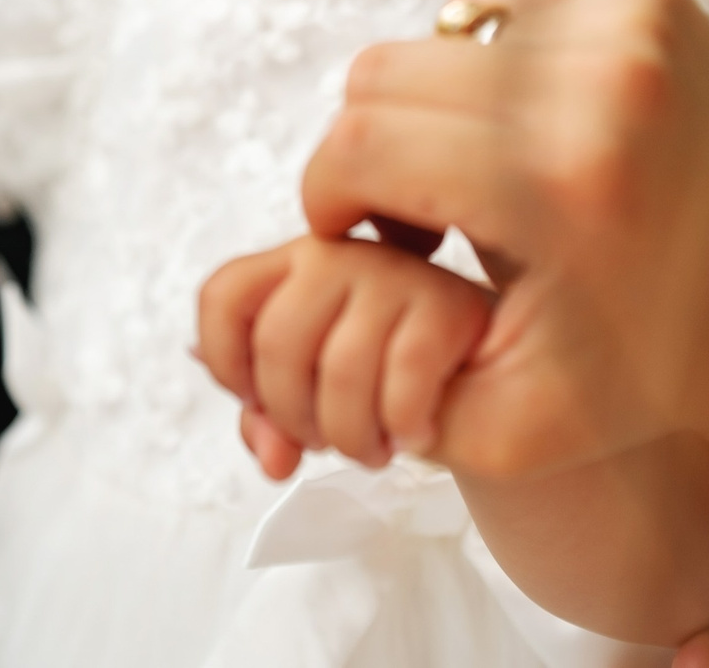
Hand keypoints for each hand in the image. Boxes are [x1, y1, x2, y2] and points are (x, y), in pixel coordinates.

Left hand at [197, 234, 493, 477]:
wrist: (485, 374)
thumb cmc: (385, 376)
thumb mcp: (316, 395)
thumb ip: (273, 420)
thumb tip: (268, 453)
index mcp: (295, 264)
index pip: (222, 295)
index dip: (225, 362)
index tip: (257, 404)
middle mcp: (340, 254)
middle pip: (276, 341)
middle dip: (293, 417)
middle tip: (323, 443)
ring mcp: (395, 273)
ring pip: (340, 367)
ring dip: (351, 436)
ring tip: (371, 450)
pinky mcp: (448, 303)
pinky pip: (403, 375)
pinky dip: (402, 424)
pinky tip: (413, 435)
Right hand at [300, 0, 708, 480]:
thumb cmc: (641, 379)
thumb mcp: (497, 423)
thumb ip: (374, 374)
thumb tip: (303, 271)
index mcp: (561, 182)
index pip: (359, 145)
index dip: (331, 200)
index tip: (364, 242)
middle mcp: (603, 77)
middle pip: (382, 74)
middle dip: (372, 151)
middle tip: (418, 216)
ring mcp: (634, 16)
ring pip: (435, 30)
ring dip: (432, 104)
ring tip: (477, 176)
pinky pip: (502, 2)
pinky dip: (492, 63)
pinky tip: (529, 130)